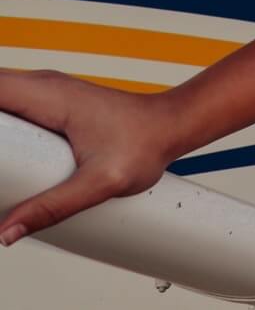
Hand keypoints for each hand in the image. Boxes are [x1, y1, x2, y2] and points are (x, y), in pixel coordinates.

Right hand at [0, 70, 183, 245]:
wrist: (172, 126)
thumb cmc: (146, 144)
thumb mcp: (100, 183)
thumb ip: (53, 207)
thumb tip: (7, 232)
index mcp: (50, 95)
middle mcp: (44, 86)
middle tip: (0, 169)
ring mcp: (47, 92)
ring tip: (3, 169)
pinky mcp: (50, 104)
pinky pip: (11, 107)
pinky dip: (2, 128)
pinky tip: (5, 159)